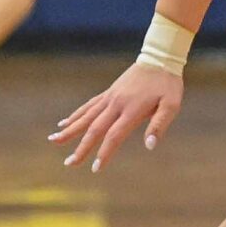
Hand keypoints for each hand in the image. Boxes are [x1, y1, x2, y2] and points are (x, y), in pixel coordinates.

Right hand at [50, 61, 183, 170]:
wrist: (159, 58)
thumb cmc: (168, 84)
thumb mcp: (172, 104)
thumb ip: (160, 125)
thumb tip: (150, 146)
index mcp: (132, 110)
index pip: (114, 136)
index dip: (105, 153)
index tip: (95, 168)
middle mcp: (116, 104)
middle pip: (94, 129)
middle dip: (81, 148)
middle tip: (69, 164)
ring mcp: (110, 97)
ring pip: (86, 116)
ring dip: (70, 130)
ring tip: (53, 141)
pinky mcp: (109, 92)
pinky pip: (89, 106)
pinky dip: (76, 115)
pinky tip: (64, 122)